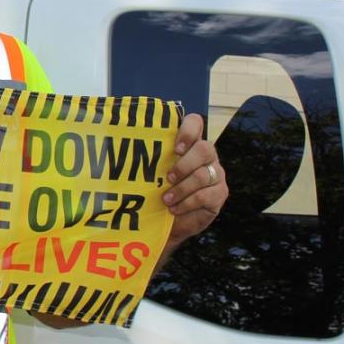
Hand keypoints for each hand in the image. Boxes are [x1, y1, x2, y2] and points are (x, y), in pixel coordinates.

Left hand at [162, 113, 227, 250]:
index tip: (176, 148)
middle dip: (184, 164)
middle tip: (168, 177)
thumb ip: (150, 158)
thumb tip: (123, 147)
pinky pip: (206, 195)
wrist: (172, 221)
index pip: (195, 123)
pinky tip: (175, 208)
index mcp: (190, 143)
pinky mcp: (219, 193)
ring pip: (204, 175)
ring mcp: (216, 173)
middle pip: (204, 148)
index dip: (188, 130)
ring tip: (166, 198)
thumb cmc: (161, 190)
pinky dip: (187, 202)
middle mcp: (207, 155)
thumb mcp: (154, 172)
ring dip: (182, 188)